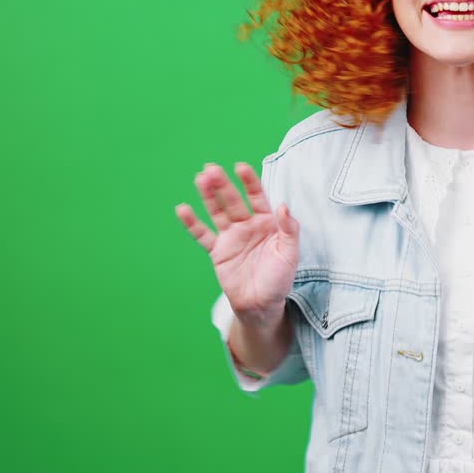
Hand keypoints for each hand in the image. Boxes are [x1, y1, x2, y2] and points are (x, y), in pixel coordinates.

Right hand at [176, 162, 299, 326]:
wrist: (261, 305)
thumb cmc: (279, 279)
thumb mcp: (290, 254)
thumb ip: (289, 230)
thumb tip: (284, 206)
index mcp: (267, 222)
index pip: (257, 197)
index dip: (249, 182)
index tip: (240, 167)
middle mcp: (248, 225)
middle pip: (232, 200)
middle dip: (223, 185)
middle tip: (211, 169)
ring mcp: (231, 237)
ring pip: (217, 212)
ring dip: (208, 196)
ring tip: (200, 178)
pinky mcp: (218, 251)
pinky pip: (203, 235)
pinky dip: (192, 223)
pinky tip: (183, 209)